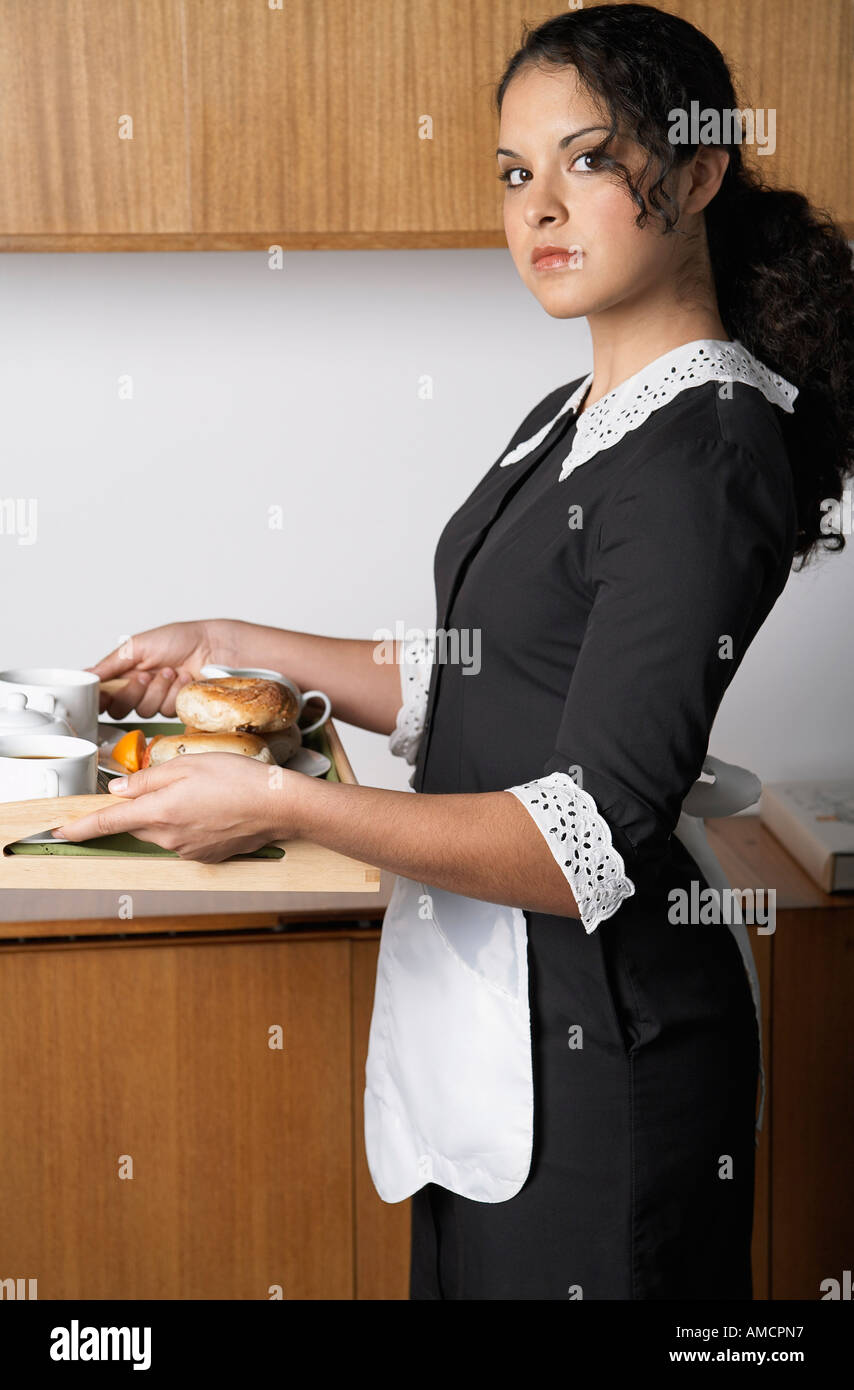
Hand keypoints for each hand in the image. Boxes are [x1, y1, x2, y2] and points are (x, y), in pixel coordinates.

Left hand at [52, 754, 302, 861]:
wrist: (278, 806)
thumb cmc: (238, 780)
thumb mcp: (187, 764)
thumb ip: (147, 779)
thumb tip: (120, 790)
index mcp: (158, 812)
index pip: (106, 822)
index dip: (78, 826)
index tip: (59, 829)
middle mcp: (168, 837)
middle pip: (136, 824)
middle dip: (141, 807)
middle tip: (170, 784)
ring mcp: (187, 850)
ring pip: (161, 830)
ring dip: (168, 813)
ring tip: (202, 793)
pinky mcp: (205, 856)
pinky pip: (183, 838)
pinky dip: (189, 823)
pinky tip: (213, 809)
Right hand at [86, 619, 238, 719]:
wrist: (212, 647)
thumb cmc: (179, 639)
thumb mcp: (137, 646)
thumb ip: (110, 664)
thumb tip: (85, 674)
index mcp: (125, 672)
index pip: (103, 694)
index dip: (101, 699)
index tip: (103, 695)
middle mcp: (138, 689)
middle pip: (119, 709)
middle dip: (133, 692)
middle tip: (146, 675)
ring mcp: (157, 699)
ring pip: (144, 710)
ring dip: (158, 689)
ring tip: (171, 671)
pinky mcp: (175, 707)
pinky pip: (166, 711)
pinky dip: (175, 693)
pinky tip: (183, 679)